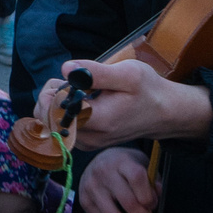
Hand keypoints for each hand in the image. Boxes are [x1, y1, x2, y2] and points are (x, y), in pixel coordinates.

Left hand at [55, 57, 211, 150]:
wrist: (164, 113)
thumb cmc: (148, 91)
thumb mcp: (128, 74)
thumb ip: (95, 72)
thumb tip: (66, 68)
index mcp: (98, 121)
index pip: (54, 113)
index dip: (50, 94)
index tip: (62, 81)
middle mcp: (89, 138)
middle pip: (48, 121)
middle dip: (49, 98)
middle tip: (67, 82)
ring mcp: (88, 143)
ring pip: (53, 125)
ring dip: (55, 105)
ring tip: (75, 90)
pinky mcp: (88, 143)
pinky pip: (63, 128)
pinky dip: (64, 113)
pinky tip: (79, 101)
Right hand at [75, 146, 158, 212]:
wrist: (98, 161)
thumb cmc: (125, 165)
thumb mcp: (142, 164)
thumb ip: (153, 182)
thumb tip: (156, 201)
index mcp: (122, 161)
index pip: (137, 177)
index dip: (149, 196)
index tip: (153, 205)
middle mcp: (104, 173)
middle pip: (128, 203)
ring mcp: (92, 188)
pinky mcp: (85, 201)